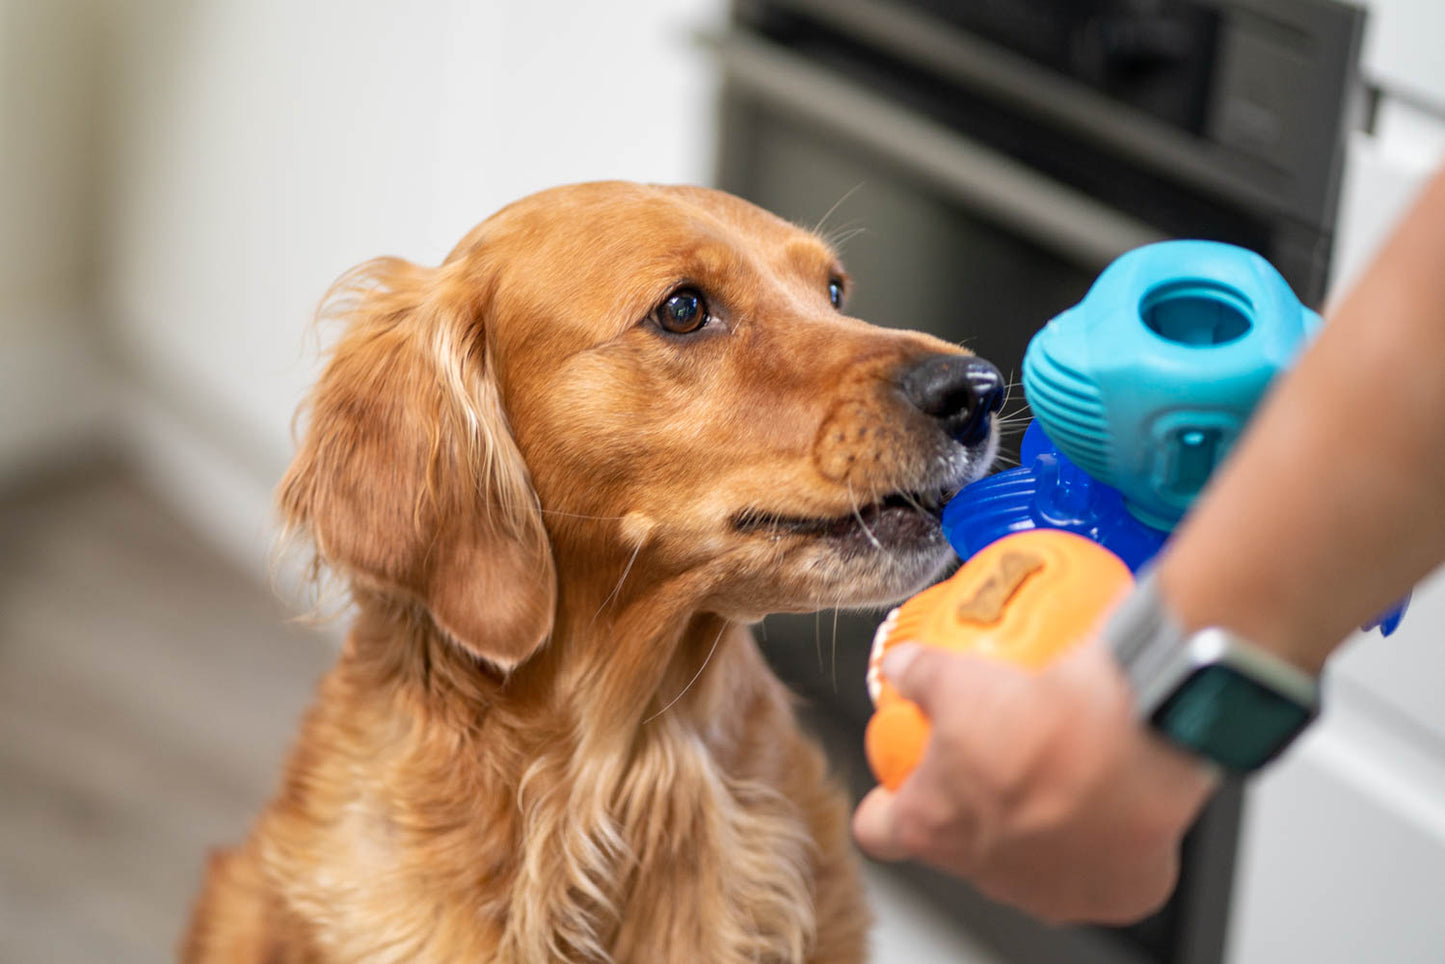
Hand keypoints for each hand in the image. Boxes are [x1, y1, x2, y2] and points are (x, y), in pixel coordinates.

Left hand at [852, 638, 1217, 923]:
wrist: (1143, 732)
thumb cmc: (1045, 715)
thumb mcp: (958, 675)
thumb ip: (919, 673)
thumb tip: (902, 666)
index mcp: (933, 824)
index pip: (879, 832)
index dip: (885, 807)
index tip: (898, 787)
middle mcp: (986, 872)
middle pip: (960, 845)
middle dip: (973, 807)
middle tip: (995, 761)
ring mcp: (1052, 892)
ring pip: (1033, 863)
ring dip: (1040, 825)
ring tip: (1059, 773)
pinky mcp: (1116, 895)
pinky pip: (1106, 866)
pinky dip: (1106, 836)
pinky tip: (1112, 794)